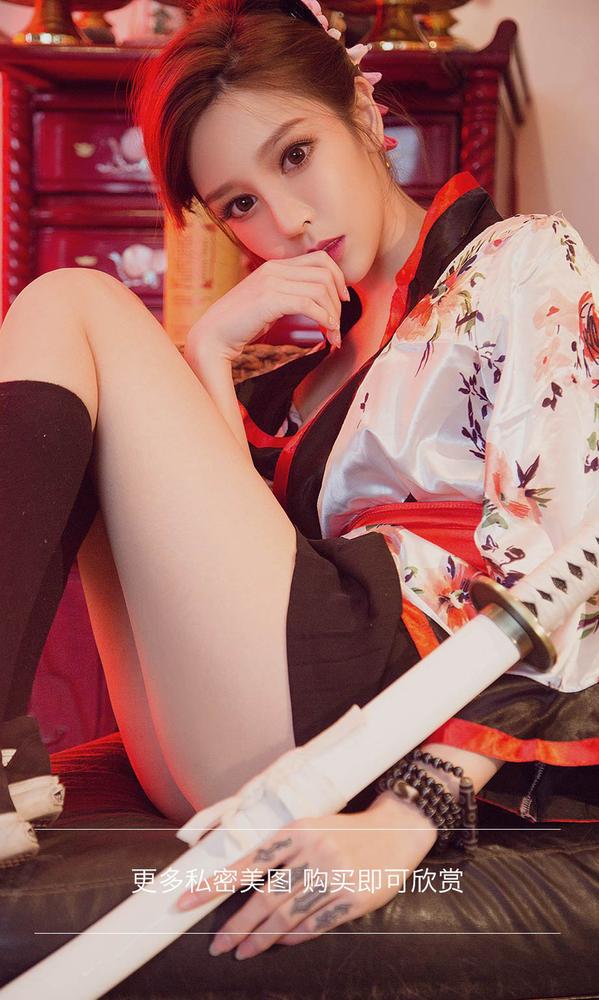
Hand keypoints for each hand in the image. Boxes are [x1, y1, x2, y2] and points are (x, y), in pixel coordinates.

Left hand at [175, 792, 436, 959]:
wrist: (396, 831)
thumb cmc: (344, 830)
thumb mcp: (309, 826)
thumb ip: (279, 849)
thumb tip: (241, 882)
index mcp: (297, 830)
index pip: (248, 862)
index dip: (214, 885)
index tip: (185, 902)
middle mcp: (314, 853)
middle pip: (265, 898)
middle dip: (237, 927)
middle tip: (217, 947)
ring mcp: (335, 877)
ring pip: (287, 917)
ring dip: (261, 939)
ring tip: (242, 952)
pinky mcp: (354, 899)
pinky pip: (316, 925)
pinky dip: (295, 937)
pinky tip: (280, 944)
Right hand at [184, 249, 349, 366]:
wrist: (213, 335)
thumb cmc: (242, 323)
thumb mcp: (270, 301)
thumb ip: (291, 294)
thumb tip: (320, 301)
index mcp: (276, 265)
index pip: (321, 259)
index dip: (339, 279)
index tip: (342, 301)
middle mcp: (275, 268)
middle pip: (325, 274)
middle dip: (338, 300)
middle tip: (337, 325)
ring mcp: (271, 282)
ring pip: (321, 290)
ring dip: (333, 315)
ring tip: (333, 335)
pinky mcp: (269, 300)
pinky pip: (309, 304)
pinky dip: (323, 319)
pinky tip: (326, 333)